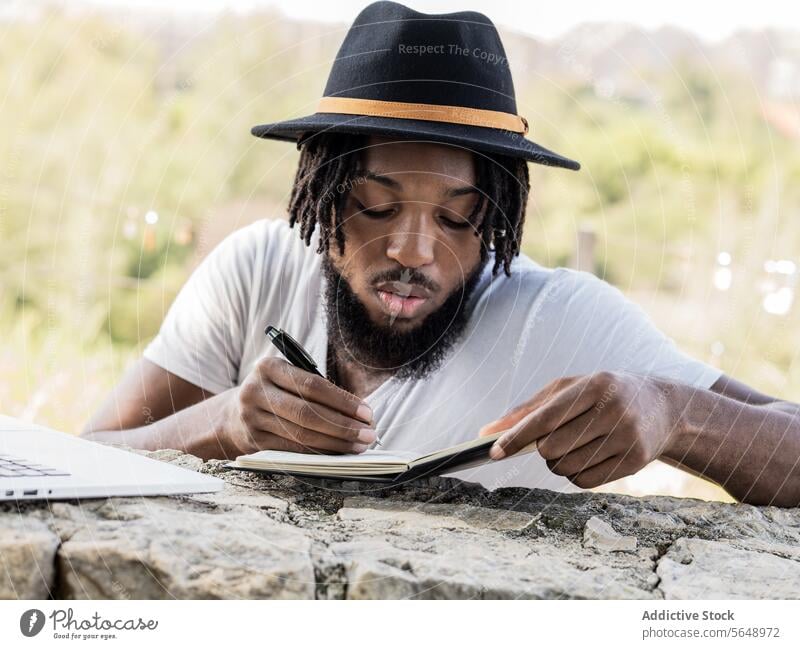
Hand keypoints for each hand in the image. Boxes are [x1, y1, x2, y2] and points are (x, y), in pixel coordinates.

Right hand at [220, 357, 375, 456]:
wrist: (231, 414)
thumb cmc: (275, 392)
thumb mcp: (287, 378)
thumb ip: (316, 388)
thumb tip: (359, 413)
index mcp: (268, 367)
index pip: (312, 385)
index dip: (343, 401)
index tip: (367, 412)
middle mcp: (255, 391)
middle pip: (307, 413)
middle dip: (343, 426)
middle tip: (368, 434)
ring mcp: (252, 418)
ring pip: (301, 435)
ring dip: (335, 442)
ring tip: (359, 445)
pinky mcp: (254, 442)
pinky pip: (293, 450)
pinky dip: (319, 453)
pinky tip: (337, 453)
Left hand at [478, 371, 678, 488]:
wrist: (664, 408)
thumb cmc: (603, 394)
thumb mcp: (567, 389)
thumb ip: (527, 409)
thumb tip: (486, 431)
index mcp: (594, 385)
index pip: (545, 417)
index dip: (516, 437)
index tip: (493, 452)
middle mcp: (613, 410)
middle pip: (552, 447)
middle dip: (541, 450)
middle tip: (550, 440)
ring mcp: (627, 437)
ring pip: (566, 467)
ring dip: (558, 463)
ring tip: (572, 446)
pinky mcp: (636, 461)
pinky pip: (585, 481)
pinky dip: (575, 475)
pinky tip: (587, 458)